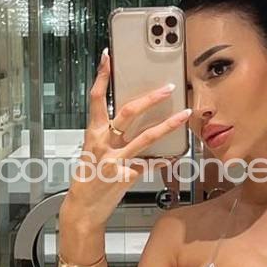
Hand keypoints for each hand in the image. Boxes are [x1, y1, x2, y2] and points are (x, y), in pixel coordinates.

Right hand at [62, 48, 190, 229]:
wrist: (82, 210)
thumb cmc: (87, 179)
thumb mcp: (92, 153)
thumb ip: (108, 137)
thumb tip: (128, 122)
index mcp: (92, 134)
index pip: (96, 98)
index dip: (102, 76)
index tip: (108, 57)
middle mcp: (103, 143)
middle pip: (127, 113)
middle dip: (150, 98)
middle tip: (168, 87)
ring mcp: (115, 160)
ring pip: (146, 137)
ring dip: (168, 124)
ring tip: (185, 114)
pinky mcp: (126, 176)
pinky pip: (150, 165)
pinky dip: (164, 161)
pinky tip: (175, 157)